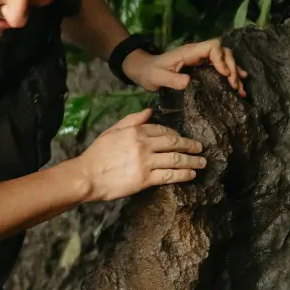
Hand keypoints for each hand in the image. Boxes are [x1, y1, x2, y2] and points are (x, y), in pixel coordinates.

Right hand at [79, 108, 205, 202]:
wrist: (87, 175)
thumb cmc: (97, 154)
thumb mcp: (113, 130)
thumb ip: (132, 119)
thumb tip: (150, 111)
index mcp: (135, 131)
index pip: (162, 129)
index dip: (175, 133)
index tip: (181, 138)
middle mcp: (143, 144)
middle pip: (173, 142)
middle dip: (189, 145)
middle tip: (200, 147)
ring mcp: (146, 162)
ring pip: (175, 159)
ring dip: (192, 160)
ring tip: (201, 162)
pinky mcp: (145, 179)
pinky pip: (169, 175)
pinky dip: (183, 174)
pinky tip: (191, 174)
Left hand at [123, 38, 247, 97]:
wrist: (146, 71)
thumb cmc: (151, 73)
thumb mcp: (158, 77)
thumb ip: (171, 79)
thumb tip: (188, 82)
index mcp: (189, 52)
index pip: (212, 46)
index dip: (221, 58)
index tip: (223, 74)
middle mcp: (198, 53)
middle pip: (223, 52)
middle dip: (232, 66)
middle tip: (233, 85)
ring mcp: (202, 59)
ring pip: (225, 59)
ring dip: (235, 72)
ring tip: (240, 89)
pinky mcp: (204, 67)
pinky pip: (221, 67)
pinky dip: (231, 75)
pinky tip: (239, 85)